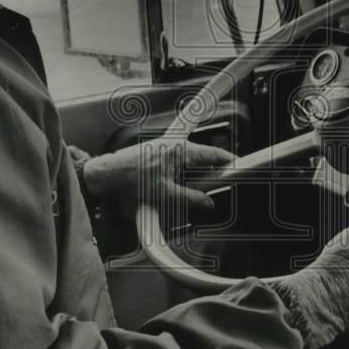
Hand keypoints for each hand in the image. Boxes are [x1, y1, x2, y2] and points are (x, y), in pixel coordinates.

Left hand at [80, 137, 232, 216]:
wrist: (109, 174)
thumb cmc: (132, 178)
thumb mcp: (166, 194)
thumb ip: (191, 199)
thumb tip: (207, 203)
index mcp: (182, 150)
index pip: (214, 153)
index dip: (229, 161)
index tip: (238, 166)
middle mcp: (176, 146)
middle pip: (204, 158)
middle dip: (211, 172)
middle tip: (217, 186)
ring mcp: (167, 148)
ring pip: (191, 162)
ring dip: (195, 175)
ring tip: (193, 191)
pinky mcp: (158, 154)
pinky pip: (179, 164)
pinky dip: (183, 175)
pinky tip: (177, 188)